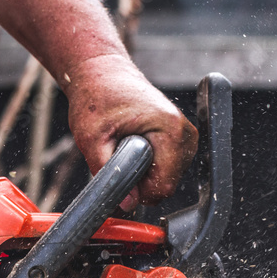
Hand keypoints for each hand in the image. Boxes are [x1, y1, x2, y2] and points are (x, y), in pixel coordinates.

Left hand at [65, 53, 198, 209]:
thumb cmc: (96, 98)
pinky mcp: (180, 138)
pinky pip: (167, 168)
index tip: (118, 176)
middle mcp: (185, 132)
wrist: (103, 74)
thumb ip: (107, 172)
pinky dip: (149, 165)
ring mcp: (186, 135)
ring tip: (124, 147)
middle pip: (168, 184)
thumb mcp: (90, 139)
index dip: (138, 192)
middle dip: (140, 182)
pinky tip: (134, 146)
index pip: (164, 186)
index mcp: (169, 130)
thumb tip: (127, 203)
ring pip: (167, 178)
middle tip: (118, 156)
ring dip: (143, 173)